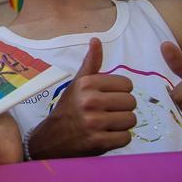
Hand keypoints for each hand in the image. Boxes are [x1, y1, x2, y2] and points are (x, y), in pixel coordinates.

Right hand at [26, 38, 135, 158]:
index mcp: (86, 83)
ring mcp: (94, 122)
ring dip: (122, 125)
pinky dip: (119, 139)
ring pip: (131, 120)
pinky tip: (106, 137)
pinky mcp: (98, 142)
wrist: (50, 139)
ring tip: (107, 125)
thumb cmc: (68, 109)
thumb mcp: (77, 84)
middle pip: (131, 102)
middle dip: (122, 109)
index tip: (107, 98)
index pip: (126, 84)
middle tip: (107, 113)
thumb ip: (91, 63)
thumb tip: (96, 40)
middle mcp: (89, 100)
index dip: (119, 92)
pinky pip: (126, 138)